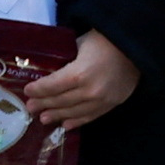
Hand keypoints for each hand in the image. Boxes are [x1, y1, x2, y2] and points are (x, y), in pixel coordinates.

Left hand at [18, 30, 138, 129]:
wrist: (136, 45)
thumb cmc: (105, 39)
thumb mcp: (80, 43)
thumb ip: (66, 59)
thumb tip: (51, 70)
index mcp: (79, 73)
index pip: (52, 86)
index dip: (38, 89)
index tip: (28, 91)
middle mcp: (89, 91)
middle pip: (61, 101)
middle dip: (43, 104)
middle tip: (30, 108)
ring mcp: (102, 100)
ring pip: (74, 112)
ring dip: (57, 116)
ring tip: (44, 118)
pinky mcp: (112, 104)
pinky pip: (91, 116)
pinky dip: (77, 121)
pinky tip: (66, 124)